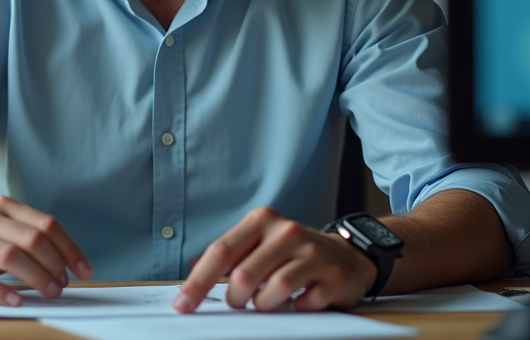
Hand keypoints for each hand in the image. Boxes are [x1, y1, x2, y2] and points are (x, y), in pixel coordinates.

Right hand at [0, 196, 92, 304]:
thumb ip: (27, 240)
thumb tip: (67, 263)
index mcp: (2, 209)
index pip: (45, 224)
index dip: (69, 248)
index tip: (83, 269)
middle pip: (31, 239)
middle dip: (54, 264)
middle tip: (64, 283)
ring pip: (9, 256)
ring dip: (35, 276)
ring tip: (50, 291)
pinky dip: (0, 291)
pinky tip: (15, 301)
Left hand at [174, 206, 377, 312]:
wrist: (347, 256)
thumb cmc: (293, 253)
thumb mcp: (260, 243)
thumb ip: (230, 254)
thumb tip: (193, 270)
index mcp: (262, 220)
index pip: (221, 252)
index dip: (198, 282)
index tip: (183, 305)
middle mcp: (287, 231)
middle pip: (244, 276)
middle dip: (236, 299)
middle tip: (241, 302)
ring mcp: (311, 252)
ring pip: (273, 290)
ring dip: (264, 305)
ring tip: (269, 301)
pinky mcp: (331, 276)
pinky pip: (302, 303)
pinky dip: (294, 309)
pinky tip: (299, 300)